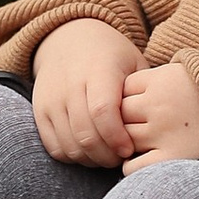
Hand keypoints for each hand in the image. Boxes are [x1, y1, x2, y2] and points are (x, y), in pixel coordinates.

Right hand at [30, 17, 135, 167]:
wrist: (69, 39)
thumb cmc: (112, 56)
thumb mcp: (134, 63)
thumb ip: (144, 92)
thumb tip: (158, 125)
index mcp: (98, 70)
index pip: (103, 111)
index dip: (117, 137)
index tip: (129, 150)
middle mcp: (70, 84)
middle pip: (86, 134)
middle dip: (107, 155)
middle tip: (121, 158)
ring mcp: (52, 99)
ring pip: (70, 144)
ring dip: (91, 159)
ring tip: (107, 156)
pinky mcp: (40, 111)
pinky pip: (54, 146)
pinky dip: (72, 157)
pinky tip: (88, 152)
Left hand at [120, 62, 198, 170]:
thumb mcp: (198, 69)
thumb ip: (169, 72)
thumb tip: (149, 78)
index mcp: (162, 80)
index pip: (123, 88)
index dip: (131, 98)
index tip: (143, 106)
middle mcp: (158, 105)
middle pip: (119, 114)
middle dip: (126, 121)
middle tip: (140, 128)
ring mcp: (163, 132)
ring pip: (122, 139)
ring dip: (128, 144)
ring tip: (144, 147)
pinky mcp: (173, 158)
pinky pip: (133, 166)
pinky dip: (134, 166)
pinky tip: (147, 163)